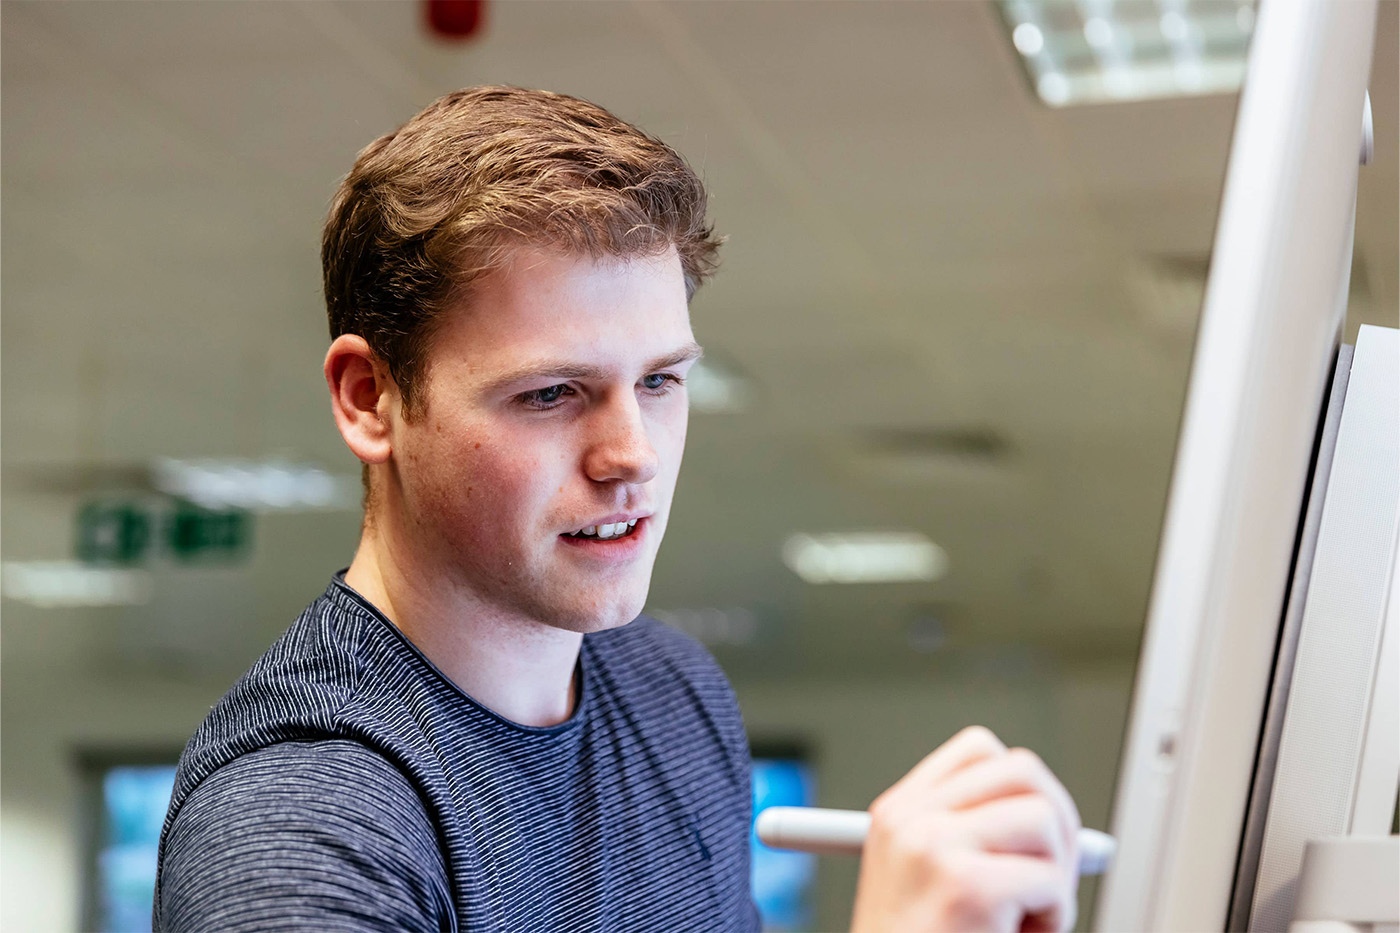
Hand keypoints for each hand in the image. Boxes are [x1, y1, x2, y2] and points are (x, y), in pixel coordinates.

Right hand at [850, 726, 1081, 932]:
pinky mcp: (962, 885)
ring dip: (1054, 876)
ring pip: (1043, 817)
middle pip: (1023, 771)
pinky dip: (1052, 918)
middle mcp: (908, 819)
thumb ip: (983, 839)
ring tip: (1024, 919)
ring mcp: (931, 845)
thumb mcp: (932, 884)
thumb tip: (1069, 830)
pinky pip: (1049, 881)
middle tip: (1048, 878)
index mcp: (898, 812)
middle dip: (1056, 825)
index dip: (1021, 790)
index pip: (981, 751)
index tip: (1031, 839)